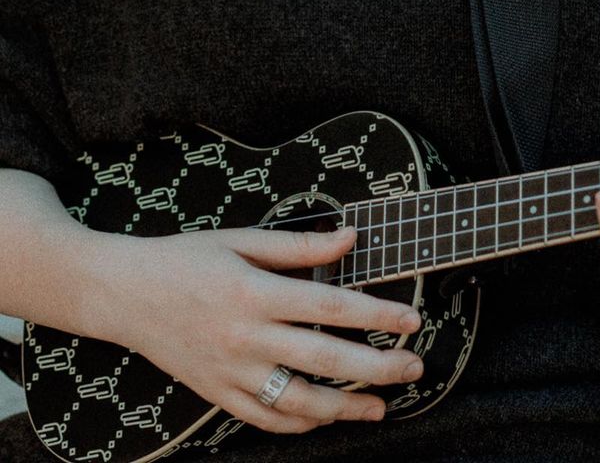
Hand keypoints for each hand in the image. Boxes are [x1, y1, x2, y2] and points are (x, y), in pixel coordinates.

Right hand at [99, 226, 421, 433]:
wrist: (123, 293)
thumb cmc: (186, 259)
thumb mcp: (243, 240)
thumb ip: (300, 245)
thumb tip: (351, 238)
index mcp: (256, 293)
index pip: (332, 307)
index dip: (377, 315)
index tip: (412, 320)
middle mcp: (246, 338)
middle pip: (324, 360)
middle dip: (377, 367)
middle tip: (415, 367)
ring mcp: (230, 372)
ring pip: (297, 402)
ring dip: (345, 408)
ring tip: (381, 406)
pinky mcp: (215, 393)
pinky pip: (262, 418)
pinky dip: (298, 424)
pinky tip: (326, 417)